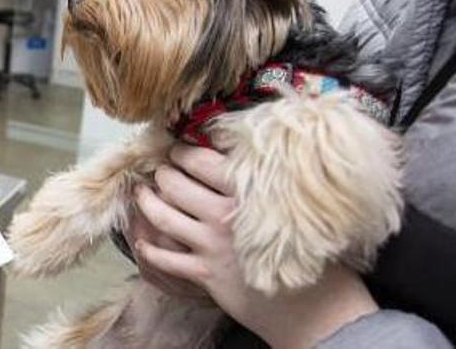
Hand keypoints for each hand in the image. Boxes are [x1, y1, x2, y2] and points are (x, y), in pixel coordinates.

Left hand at [128, 145, 378, 347]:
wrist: (313, 307)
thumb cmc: (310, 254)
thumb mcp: (293, 209)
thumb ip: (265, 187)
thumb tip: (243, 158)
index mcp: (248, 193)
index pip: (203, 161)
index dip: (185, 151)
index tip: (180, 148)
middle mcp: (224, 215)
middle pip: (176, 183)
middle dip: (163, 173)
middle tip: (162, 169)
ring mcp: (211, 244)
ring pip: (162, 215)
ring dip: (147, 201)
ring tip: (143, 192)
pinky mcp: (204, 272)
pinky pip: (164, 257)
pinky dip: (149, 248)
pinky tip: (143, 242)